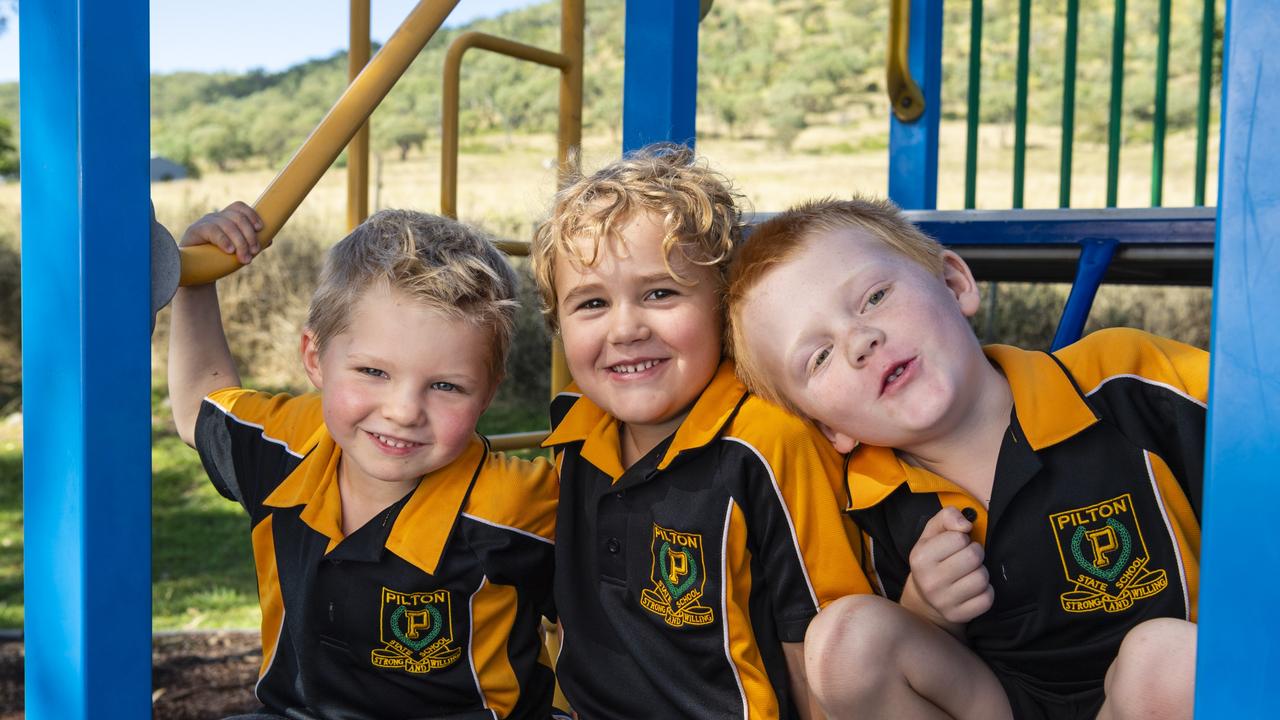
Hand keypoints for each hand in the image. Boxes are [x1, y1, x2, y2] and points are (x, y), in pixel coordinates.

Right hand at [180, 201, 263, 264]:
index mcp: (226, 218)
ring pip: (227, 225)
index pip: (239, 207)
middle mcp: (215, 217)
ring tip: (245, 259)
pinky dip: (224, 240)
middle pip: (237, 218)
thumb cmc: (217, 259)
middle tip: (255, 252)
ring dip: (240, 243)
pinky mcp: (195, 231)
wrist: (195, 271)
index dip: (251, 215)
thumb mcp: (237, 251)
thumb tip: (270, 240)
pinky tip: (230, 251)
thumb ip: (251, 244)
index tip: (260, 229)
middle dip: (249, 235)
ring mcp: (204, 222)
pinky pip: (212, 230)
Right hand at [907, 506, 993, 625]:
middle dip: (976, 553)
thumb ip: (948, 516)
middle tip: (967, 558)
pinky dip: (985, 592)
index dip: (963, 538)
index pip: (960, 538)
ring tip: (969, 573)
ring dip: (981, 572)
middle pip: (974, 557)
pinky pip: (987, 599)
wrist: (924, 598)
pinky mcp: (957, 616)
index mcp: (920, 557)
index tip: (956, 545)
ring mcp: (943, 601)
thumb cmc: (933, 558)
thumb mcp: (933, 532)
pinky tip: (973, 589)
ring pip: (982, 578)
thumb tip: (966, 525)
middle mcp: (929, 581)